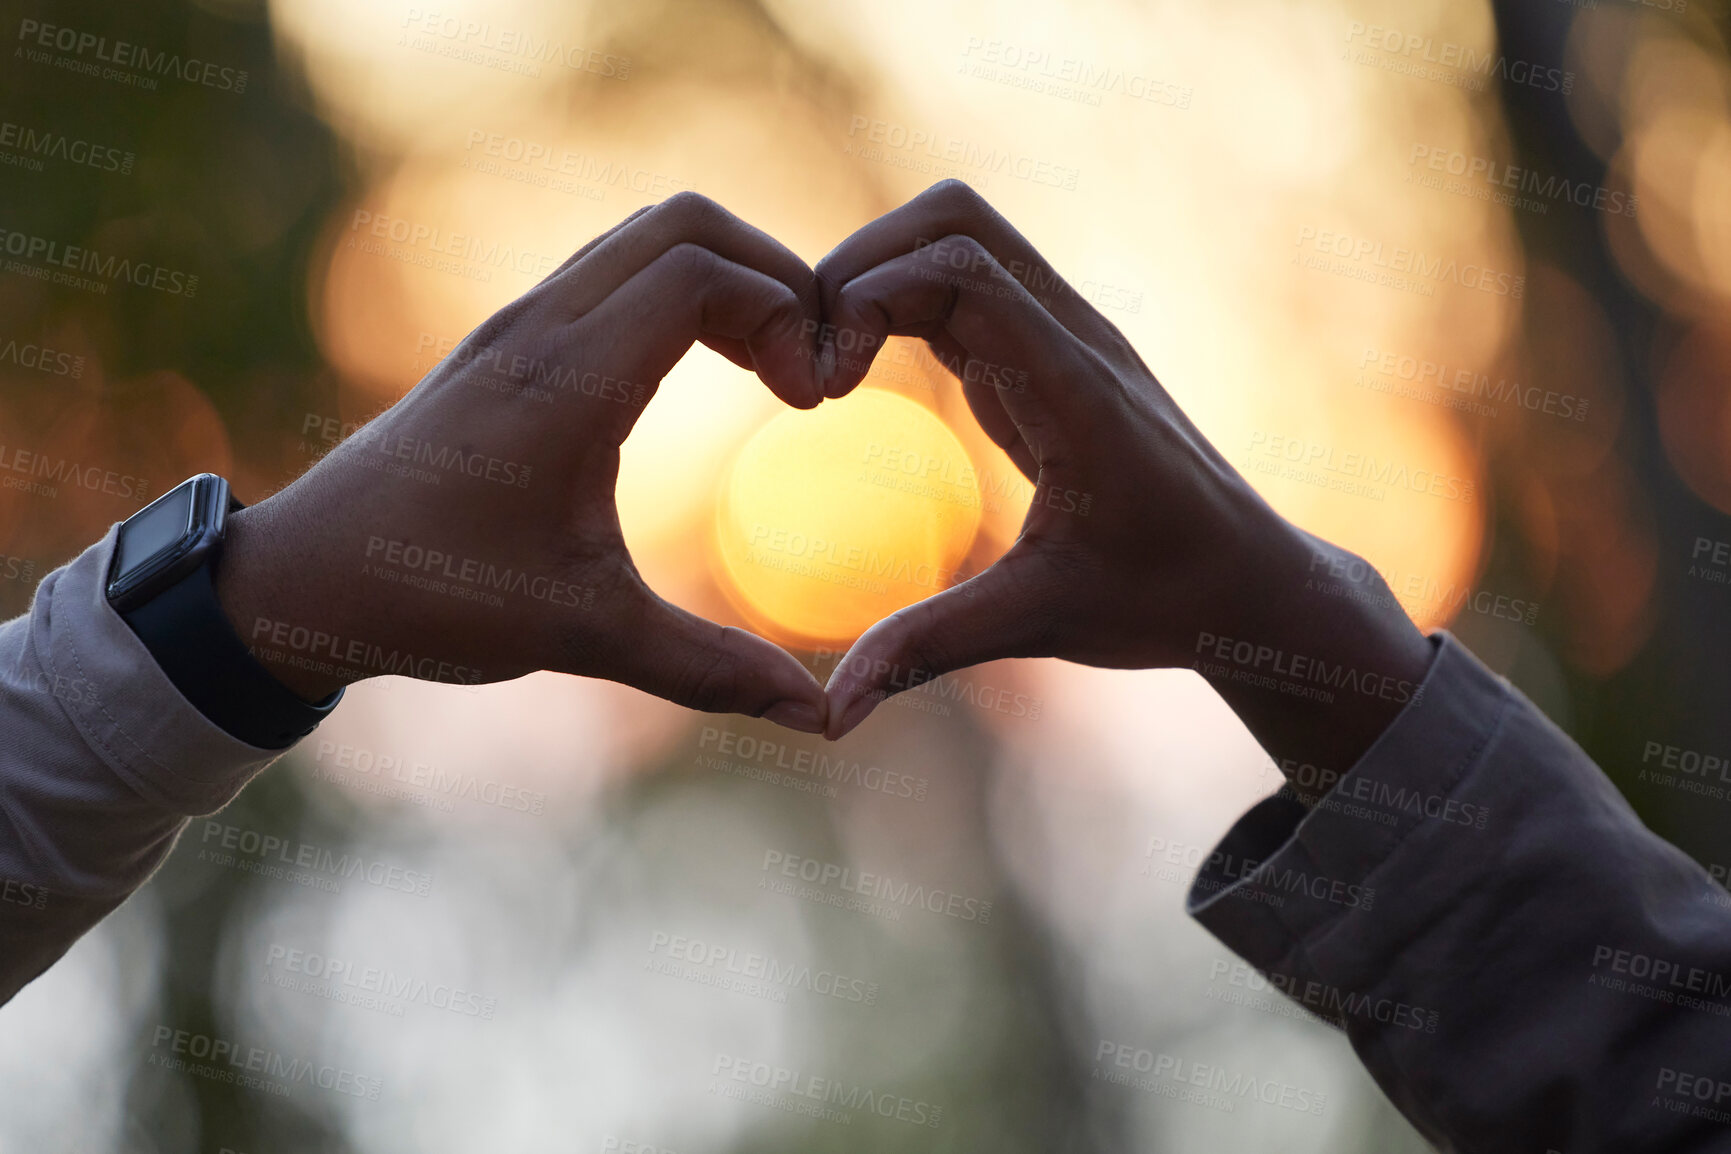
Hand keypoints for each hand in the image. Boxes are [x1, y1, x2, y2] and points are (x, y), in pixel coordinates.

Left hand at [217, 193, 830, 732]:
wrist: (303, 579)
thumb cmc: (432, 599)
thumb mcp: (582, 636)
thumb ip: (708, 669)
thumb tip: (818, 719)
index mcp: (568, 379)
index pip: (702, 271)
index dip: (785, 313)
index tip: (812, 400)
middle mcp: (541, 327)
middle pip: (685, 222)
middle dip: (772, 274)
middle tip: (805, 367)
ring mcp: (518, 325)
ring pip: (645, 237)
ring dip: (724, 278)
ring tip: (766, 369)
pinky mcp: (505, 343)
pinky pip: (612, 270)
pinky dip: (677, 292)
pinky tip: (698, 374)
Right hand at [813, 182, 1433, 780]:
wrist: (1251, 583)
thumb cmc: (1164, 599)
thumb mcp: (1041, 623)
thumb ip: (931, 648)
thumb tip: (829, 712)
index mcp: (1076, 386)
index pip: (961, 267)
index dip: (867, 297)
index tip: (821, 385)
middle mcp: (1073, 337)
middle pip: (953, 218)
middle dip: (860, 264)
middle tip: (811, 360)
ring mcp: (1064, 336)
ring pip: (958, 237)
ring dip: (878, 276)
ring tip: (828, 365)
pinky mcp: (1049, 354)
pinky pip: (965, 285)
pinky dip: (900, 303)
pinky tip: (864, 374)